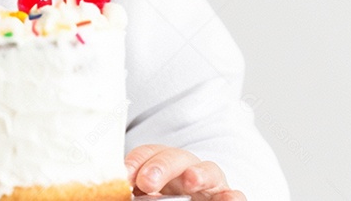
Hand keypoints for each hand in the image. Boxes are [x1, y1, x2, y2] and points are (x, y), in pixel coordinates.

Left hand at [125, 145, 245, 199]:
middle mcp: (187, 170)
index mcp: (161, 168)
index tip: (123, 175)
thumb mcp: (145, 196)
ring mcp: (210, 184)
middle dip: (161, 166)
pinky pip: (234, 194)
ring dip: (199, 173)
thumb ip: (134, 194)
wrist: (188, 200)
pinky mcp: (226, 197)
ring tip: (190, 181)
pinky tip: (228, 199)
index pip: (148, 154)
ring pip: (209, 169)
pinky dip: (232, 195)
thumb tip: (116, 193)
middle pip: (175, 157)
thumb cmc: (163, 197)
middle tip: (147, 182)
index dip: (136, 161)